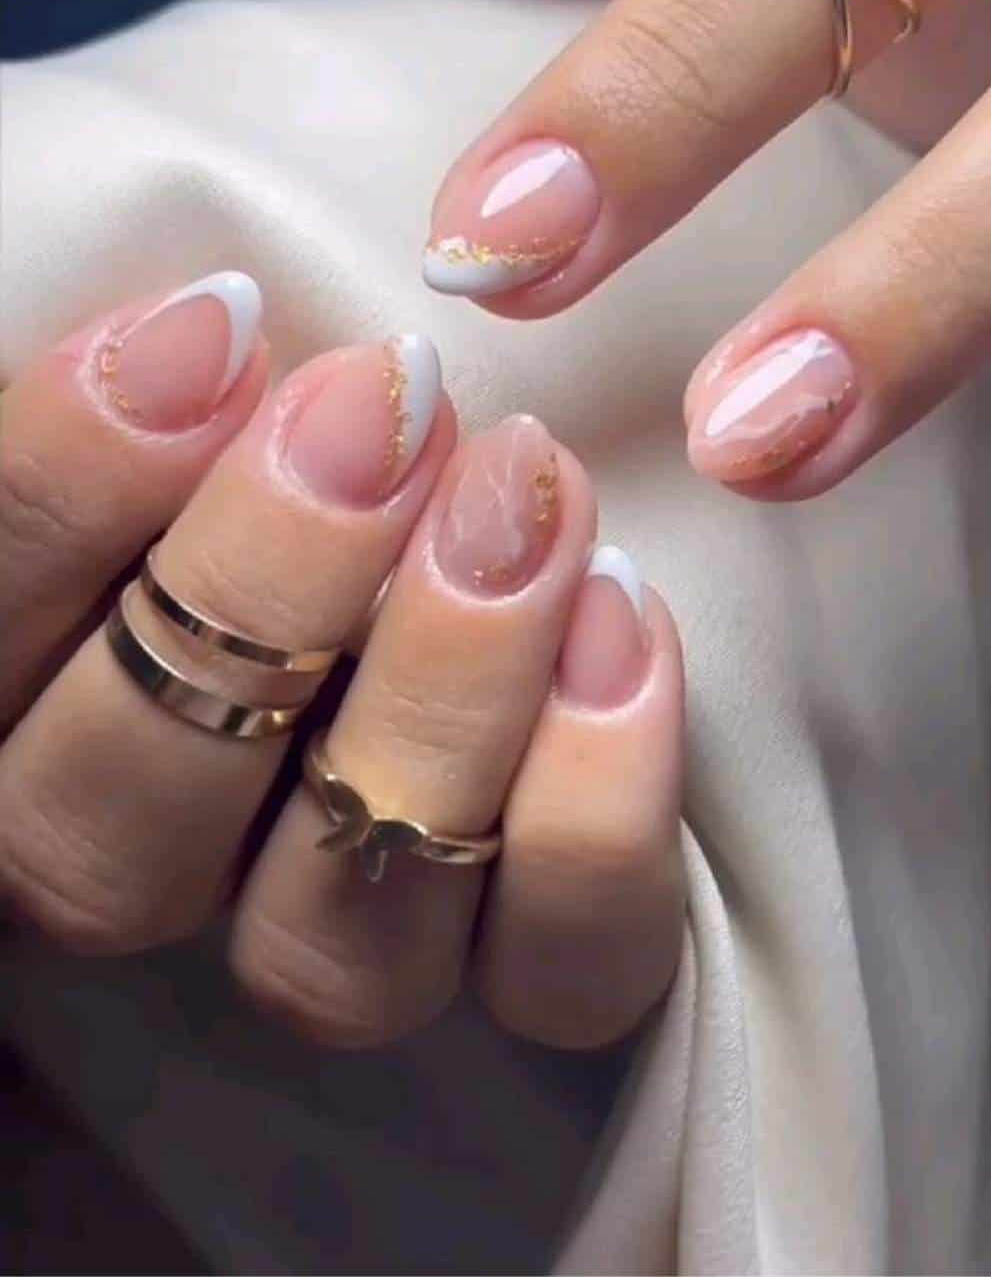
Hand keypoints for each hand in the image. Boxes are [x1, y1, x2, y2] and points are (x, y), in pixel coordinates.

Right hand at [0, 274, 682, 1047]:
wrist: (466, 550)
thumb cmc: (290, 447)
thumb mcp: (203, 411)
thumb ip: (162, 405)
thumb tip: (209, 337)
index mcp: (18, 708)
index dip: (73, 490)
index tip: (214, 330)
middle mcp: (136, 859)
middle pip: (112, 836)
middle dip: (264, 602)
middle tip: (389, 416)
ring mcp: (321, 936)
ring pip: (334, 952)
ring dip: (441, 709)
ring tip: (526, 505)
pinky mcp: (512, 965)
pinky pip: (554, 972)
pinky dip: (594, 817)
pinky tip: (619, 621)